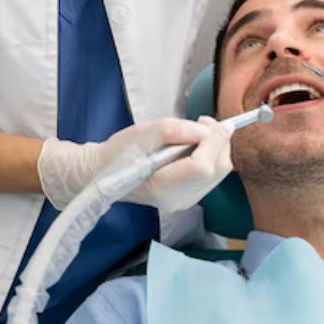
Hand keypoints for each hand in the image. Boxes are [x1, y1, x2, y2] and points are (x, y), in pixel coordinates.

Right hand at [37, 116, 233, 212]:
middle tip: (203, 122)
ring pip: (219, 173)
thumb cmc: (118, 153)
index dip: (214, 141)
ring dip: (215, 149)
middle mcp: (180, 200)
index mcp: (165, 187)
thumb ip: (178, 130)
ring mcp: (185, 202)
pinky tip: (192, 148)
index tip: (209, 120)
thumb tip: (209, 129)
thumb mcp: (145, 133)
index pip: (204, 166)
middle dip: (219, 142)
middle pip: (219, 169)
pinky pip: (211, 176)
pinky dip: (209, 158)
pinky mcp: (188, 199)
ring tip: (196, 133)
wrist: (103, 174)